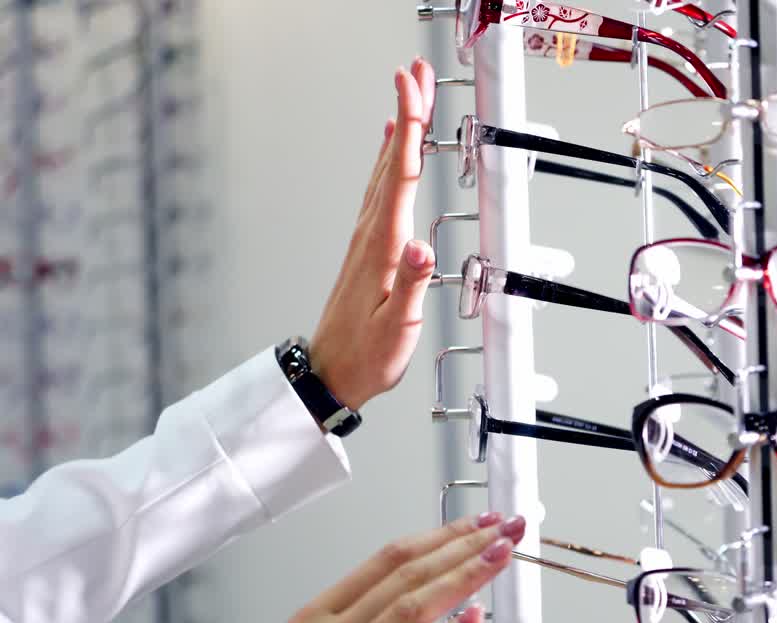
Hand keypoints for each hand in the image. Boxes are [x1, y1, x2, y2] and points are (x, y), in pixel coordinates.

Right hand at [189, 513, 525, 622]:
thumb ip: (344, 621)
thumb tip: (393, 601)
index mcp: (316, 614)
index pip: (388, 559)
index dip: (437, 535)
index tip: (473, 522)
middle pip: (407, 574)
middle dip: (462, 545)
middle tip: (503, 526)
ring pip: (412, 609)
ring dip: (463, 577)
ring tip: (499, 555)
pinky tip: (471, 620)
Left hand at [310, 58, 437, 410]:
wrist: (330, 372)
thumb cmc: (366, 355)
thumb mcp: (397, 329)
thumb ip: (412, 288)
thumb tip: (421, 249)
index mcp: (383, 247)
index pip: (400, 175)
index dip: (408, 127)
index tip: (410, 87)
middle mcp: (371, 233)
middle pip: (391, 160)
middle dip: (404, 112)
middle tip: (413, 71)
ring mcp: (367, 238)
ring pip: (385, 170)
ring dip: (398, 129)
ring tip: (408, 95)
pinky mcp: (368, 247)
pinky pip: (380, 189)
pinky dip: (389, 160)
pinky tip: (391, 149)